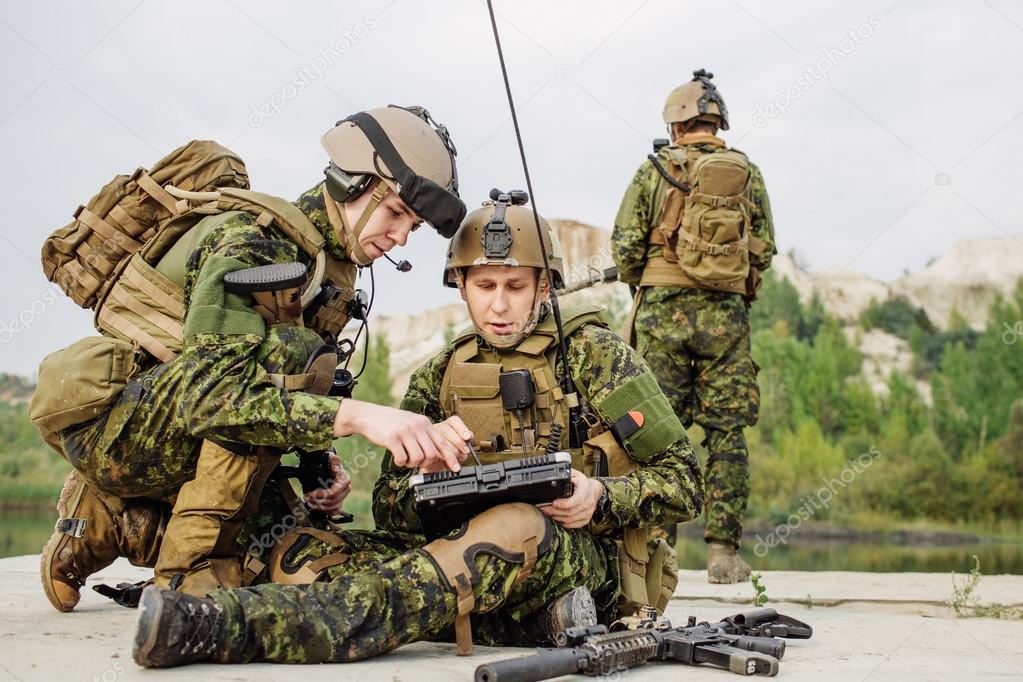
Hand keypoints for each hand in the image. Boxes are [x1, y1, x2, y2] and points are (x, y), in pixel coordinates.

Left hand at [304, 452, 350, 514]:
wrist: (330, 466)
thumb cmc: (330, 463)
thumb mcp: (330, 458)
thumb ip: (334, 459)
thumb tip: (335, 460)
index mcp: (345, 480)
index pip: (334, 492)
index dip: (322, 495)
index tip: (312, 494)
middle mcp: (346, 489)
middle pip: (333, 501)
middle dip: (319, 501)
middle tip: (308, 498)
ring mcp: (343, 496)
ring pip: (334, 507)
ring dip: (321, 507)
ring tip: (311, 503)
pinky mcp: (340, 501)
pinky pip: (335, 511)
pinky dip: (327, 511)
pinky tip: (318, 507)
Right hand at [334, 399, 470, 471]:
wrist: (369, 416)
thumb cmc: (392, 422)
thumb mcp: (412, 423)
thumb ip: (424, 435)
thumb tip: (437, 454)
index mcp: (424, 423)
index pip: (442, 442)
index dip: (451, 457)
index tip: (456, 468)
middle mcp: (417, 426)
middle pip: (432, 454)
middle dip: (426, 464)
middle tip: (417, 463)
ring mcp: (405, 432)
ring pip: (418, 458)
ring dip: (412, 464)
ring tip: (405, 459)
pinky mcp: (392, 438)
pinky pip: (403, 458)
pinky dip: (401, 463)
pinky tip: (397, 458)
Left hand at [539, 469, 604, 528]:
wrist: (595, 491)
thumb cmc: (583, 483)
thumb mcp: (576, 474)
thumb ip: (566, 473)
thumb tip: (555, 473)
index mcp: (586, 490)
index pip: (575, 501)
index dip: (563, 504)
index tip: (553, 503)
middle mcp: (588, 503)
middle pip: (570, 512)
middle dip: (555, 511)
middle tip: (544, 508)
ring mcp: (588, 513)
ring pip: (570, 520)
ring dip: (557, 518)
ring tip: (548, 513)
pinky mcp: (586, 519)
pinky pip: (573, 525)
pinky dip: (563, 523)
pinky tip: (557, 518)